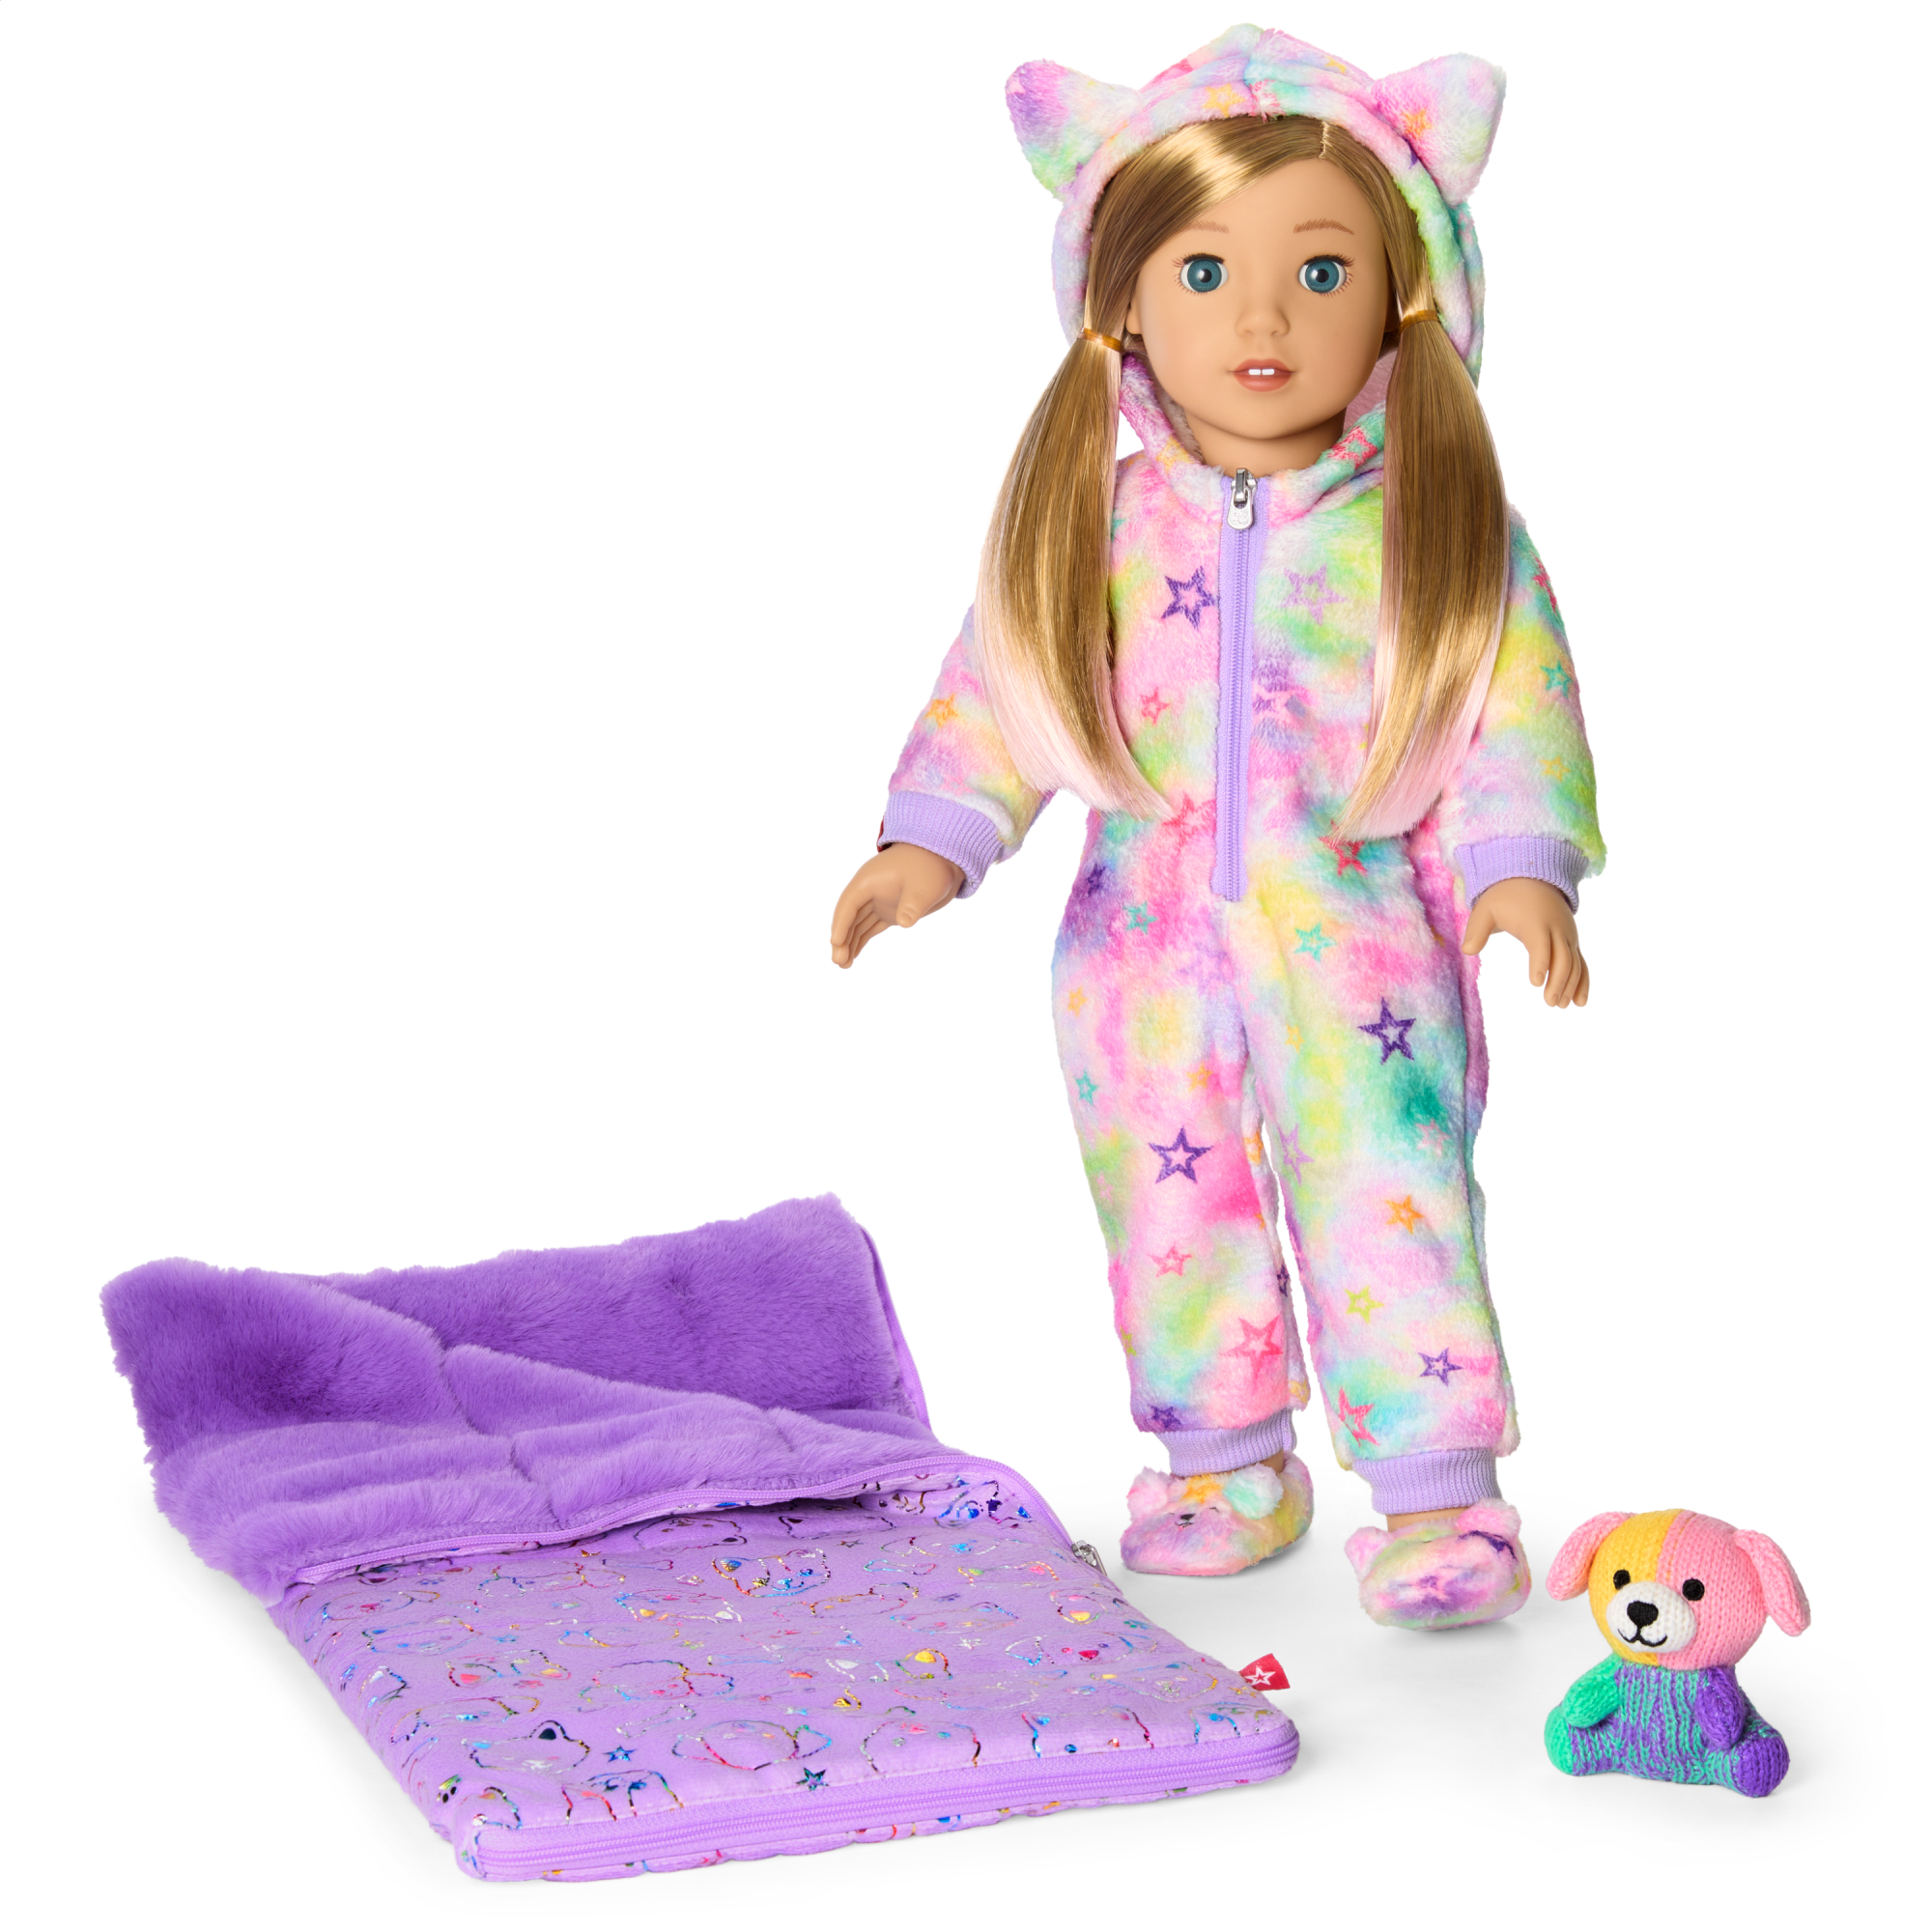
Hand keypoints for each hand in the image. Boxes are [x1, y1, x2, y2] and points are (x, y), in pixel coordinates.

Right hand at [829, 844, 965, 967]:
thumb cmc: (931, 866)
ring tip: (844, 966)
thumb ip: (913, 903)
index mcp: (870, 880)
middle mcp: (869, 891)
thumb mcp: (924, 884)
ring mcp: (878, 901)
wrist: (944, 859)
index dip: (840, 923)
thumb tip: (904, 922)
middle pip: (849, 917)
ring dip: (849, 943)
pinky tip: (853, 956)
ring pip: (857, 925)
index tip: (835, 942)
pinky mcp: (889, 910)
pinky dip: (861, 941)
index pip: (849, 903)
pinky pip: (869, 928)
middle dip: (841, 939)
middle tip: (838, 962)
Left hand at [1461, 877, 1589, 1007]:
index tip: (1536, 982)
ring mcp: (1567, 936)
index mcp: (1535, 923)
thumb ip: (1476, 930)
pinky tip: (1580, 1002)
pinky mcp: (1571, 942)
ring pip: (1575, 963)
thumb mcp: (1486, 909)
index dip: (1540, 962)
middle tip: (1549, 1002)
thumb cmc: (1505, 898)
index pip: (1540, 945)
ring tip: (1561, 1005)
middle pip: (1563, 958)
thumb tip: (1467, 950)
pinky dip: (1583, 981)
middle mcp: (1556, 930)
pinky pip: (1581, 963)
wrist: (1532, 878)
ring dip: (1571, 985)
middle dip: (1558, 981)